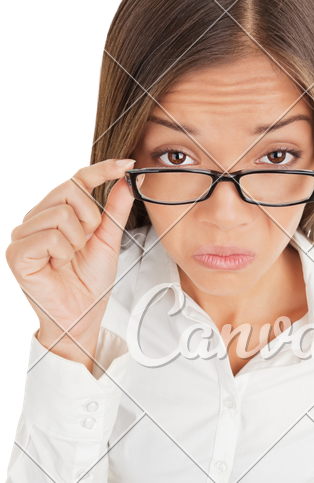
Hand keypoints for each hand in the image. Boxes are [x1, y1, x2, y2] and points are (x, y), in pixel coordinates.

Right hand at [5, 159, 135, 348]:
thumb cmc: (90, 284)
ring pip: (62, 214)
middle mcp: (36, 220)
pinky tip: (58, 265)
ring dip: (77, 240)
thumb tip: (127, 179)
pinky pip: (50, 236)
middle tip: (85, 244)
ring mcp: (23, 235)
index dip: (101, 170)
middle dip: (89, 219)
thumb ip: (115, 209)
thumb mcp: (109, 240)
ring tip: (70, 259)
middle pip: (70, 191)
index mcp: (56, 214)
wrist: (81, 317)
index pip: (77, 180)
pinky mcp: (17, 253)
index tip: (125, 165)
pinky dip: (63, 252)